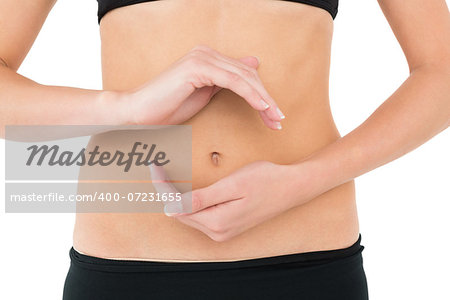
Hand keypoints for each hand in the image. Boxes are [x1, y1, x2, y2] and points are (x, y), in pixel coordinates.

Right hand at [121, 45, 284, 129]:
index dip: (261, 94)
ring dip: (263, 99)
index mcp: (208, 58)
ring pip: (243, 77)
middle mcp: (206, 53)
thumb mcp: (205, 95)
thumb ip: (226, 83)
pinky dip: (250, 95)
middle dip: (266, 98)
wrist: (139, 113)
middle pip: (247, 75)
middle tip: (279, 119)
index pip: (243, 75)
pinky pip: (232, 81)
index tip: (274, 115)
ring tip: (274, 118)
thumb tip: (252, 66)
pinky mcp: (198, 67)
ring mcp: (201, 58)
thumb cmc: (169, 107)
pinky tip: (261, 107)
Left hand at [150, 160, 315, 241]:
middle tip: (157, 168)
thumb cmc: (265, 180)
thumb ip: (201, 199)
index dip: (162, 187)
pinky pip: (201, 216)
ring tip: (167, 177)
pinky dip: (190, 203)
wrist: (292, 186)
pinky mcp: (228, 226)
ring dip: (177, 198)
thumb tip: (169, 209)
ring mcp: (223, 231)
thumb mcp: (232, 185)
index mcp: (217, 222)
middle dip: (167, 193)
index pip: (177, 207)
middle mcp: (218, 232)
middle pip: (180, 214)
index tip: (154, 166)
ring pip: (189, 215)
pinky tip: (187, 190)